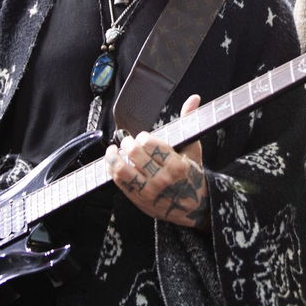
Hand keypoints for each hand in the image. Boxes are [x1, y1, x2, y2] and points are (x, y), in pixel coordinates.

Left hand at [106, 95, 209, 228]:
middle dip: (128, 143)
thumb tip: (194, 98)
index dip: (143, 137)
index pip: (150, 144)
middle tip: (128, 141)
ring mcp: (149, 191)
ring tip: (113, 150)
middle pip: (135, 153)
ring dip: (113, 156)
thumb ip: (189, 122)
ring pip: (122, 169)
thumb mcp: (193, 150)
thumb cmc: (192, 176)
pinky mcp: (138, 199)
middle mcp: (162, 179)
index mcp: (177, 165)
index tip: (143, 137)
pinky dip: (112, 170)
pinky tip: (112, 162)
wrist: (193, 207)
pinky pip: (119, 182)